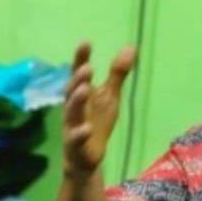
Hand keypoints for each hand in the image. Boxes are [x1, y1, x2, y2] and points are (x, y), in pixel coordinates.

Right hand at [62, 42, 136, 176]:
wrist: (85, 158)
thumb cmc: (96, 122)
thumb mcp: (110, 96)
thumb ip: (117, 73)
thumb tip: (130, 46)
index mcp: (81, 94)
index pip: (79, 73)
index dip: (80, 59)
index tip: (86, 42)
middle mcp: (73, 108)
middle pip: (71, 91)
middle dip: (77, 79)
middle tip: (86, 68)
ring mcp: (72, 126)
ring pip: (71, 113)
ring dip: (76, 100)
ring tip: (84, 88)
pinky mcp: (76, 146)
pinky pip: (76, 139)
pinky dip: (80, 133)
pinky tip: (86, 128)